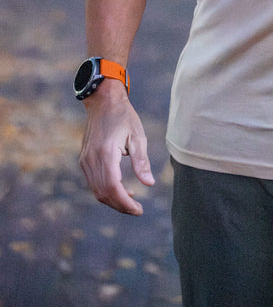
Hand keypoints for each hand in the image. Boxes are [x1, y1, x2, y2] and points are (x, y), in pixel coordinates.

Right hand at [79, 81, 154, 214]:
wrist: (103, 101)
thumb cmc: (123, 116)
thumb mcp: (137, 136)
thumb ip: (141, 161)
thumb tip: (149, 183)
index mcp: (106, 153)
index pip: (114, 188)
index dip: (125, 203)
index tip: (139, 210)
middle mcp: (92, 160)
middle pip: (103, 193)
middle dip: (120, 205)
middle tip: (137, 209)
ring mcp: (85, 160)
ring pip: (96, 190)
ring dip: (113, 200)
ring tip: (131, 201)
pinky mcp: (84, 159)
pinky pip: (93, 182)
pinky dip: (106, 190)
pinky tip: (121, 189)